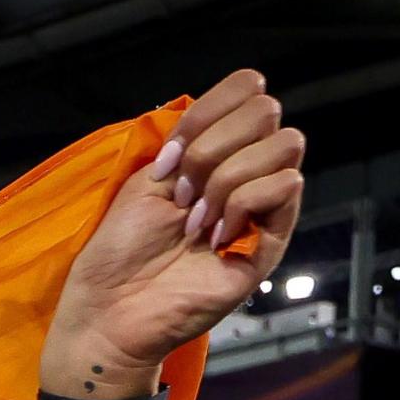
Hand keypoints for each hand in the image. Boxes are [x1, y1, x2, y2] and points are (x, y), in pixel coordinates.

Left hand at [43, 69, 304, 398]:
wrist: (112, 310)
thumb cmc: (118, 251)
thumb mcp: (147, 178)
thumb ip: (189, 138)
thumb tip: (231, 104)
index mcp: (212, 151)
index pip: (246, 89)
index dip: (208, 111)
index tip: (168, 157)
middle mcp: (243, 170)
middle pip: (267, 111)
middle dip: (213, 147)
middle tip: (180, 193)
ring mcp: (262, 204)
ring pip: (284, 144)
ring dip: (228, 178)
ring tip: (194, 220)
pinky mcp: (273, 238)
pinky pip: (287, 187)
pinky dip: (244, 203)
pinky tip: (214, 236)